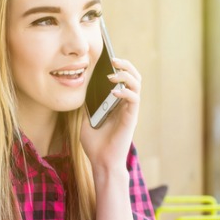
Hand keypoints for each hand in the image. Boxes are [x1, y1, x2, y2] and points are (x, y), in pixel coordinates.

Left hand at [80, 57, 142, 171]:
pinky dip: (126, 92)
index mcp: (117, 104)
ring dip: (127, 75)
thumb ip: (88, 105)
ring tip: (113, 72)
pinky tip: (114, 91)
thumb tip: (82, 90)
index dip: (119, 67)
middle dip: (125, 65)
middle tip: (113, 59)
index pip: (123, 79)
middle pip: (134, 78)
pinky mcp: (131, 118)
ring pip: (137, 85)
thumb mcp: (86, 120)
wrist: (101, 162)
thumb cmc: (95, 145)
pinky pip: (134, 100)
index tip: (108, 56)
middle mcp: (126, 105)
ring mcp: (130, 111)